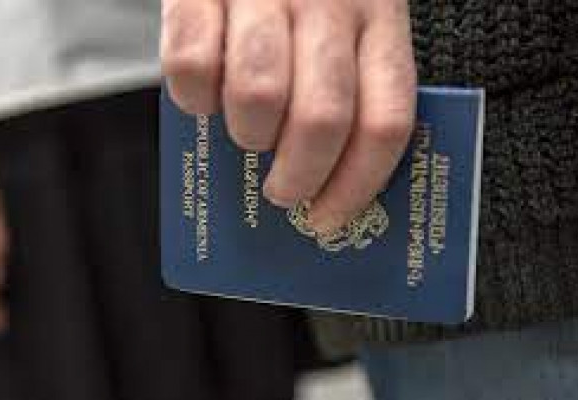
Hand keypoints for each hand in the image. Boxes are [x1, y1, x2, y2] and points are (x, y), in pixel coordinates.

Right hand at [162, 0, 416, 232]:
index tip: (329, 218)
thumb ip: (344, 84)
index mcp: (380, 15)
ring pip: (259, 96)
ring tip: (246, 136)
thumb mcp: (344, 19)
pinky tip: (203, 94)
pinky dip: (193, 97)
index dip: (357, 184)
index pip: (385, 120)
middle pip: (323, 119)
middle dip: (298, 177)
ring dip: (247, 136)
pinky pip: (191, 65)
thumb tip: (323, 177)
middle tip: (282, 192)